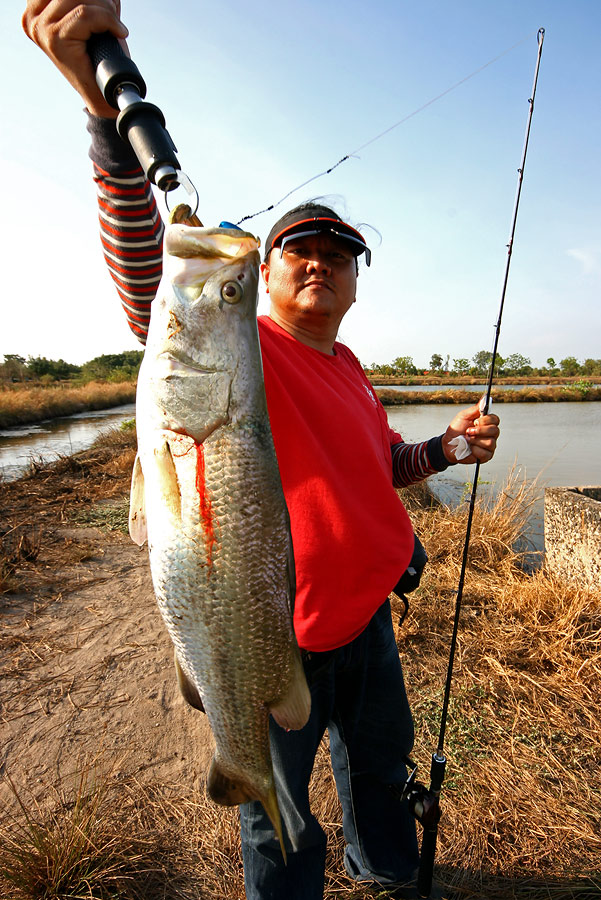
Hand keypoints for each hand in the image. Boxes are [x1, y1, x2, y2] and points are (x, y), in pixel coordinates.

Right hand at [22, 0, 128, 117]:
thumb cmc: (103, 57)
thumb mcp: (90, 18)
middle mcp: (33, 18)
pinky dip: (108, 20)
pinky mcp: (54, 38)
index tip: (108, 7)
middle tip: (113, 15)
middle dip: (100, 0)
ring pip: (81, 0)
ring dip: (106, 9)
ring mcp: (41, 28)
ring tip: (113, 26)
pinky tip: (118, 32)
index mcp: (37, 11)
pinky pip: (86, 14)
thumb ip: (87, 3)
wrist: (108, 93)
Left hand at [441, 402, 499, 464]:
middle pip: (495, 431)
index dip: (486, 420)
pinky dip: (475, 450)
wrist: (448, 444)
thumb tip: (485, 398)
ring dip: (475, 441)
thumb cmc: (456, 430)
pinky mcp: (486, 456)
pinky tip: (470, 448)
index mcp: (487, 423)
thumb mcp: (463, 416)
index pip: (495, 419)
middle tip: (468, 431)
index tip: (475, 421)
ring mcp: (489, 445)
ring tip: (467, 440)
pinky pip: (485, 453)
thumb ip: (475, 409)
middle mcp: (490, 434)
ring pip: (490, 442)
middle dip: (480, 431)